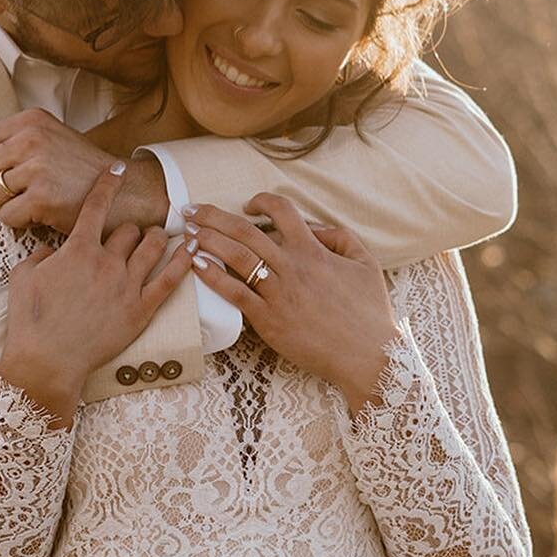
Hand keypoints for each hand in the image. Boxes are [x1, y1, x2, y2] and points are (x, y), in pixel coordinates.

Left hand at [0, 108, 167, 233]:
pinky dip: (20, 221)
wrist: (123, 191)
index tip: (6, 169)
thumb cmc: (80, 169)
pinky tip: (41, 214)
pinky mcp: (42, 198)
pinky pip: (6, 217)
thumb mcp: (50, 136)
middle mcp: (30, 139)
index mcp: (30, 121)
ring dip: (6, 205)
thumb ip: (14, 140)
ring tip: (31, 201)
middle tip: (17, 190)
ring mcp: (36, 169)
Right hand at [0, 164, 192, 423]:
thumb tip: (52, 250)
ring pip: (153, 246)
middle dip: (129, 227)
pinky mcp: (141, 310)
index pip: (96, 204)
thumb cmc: (29, 321)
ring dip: (156, 238)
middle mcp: (106, 261)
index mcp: (77, 249)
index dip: (108, 182)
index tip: (117, 167)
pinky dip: (184, 261)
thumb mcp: (23, 277)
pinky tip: (193, 249)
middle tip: (128, 235)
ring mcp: (126, 285)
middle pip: (129, 228)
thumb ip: (40, 255)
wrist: (46, 360)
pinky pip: (170, 280)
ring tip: (157, 239)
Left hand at [182, 192, 402, 409]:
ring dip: (208, 241)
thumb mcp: (366, 264)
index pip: (282, 210)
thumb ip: (341, 238)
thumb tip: (315, 227)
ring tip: (187, 233)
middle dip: (213, 216)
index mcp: (314, 251)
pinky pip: (235, 294)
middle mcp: (292, 266)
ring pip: (236, 257)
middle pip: (246, 231)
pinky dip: (214, 278)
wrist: (366, 355)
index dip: (262, 201)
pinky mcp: (269, 320)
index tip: (247, 204)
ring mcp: (278, 293)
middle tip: (190, 209)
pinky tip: (196, 266)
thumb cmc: (369, 312)